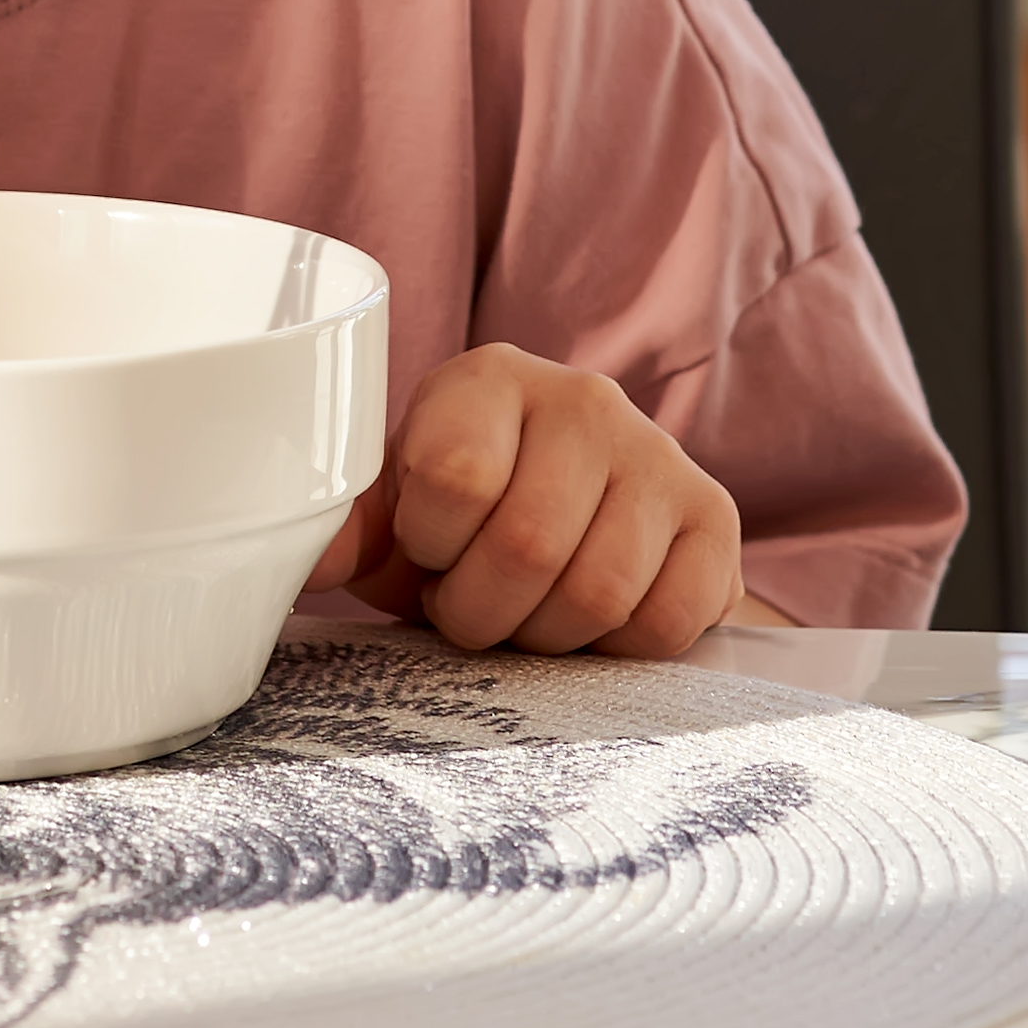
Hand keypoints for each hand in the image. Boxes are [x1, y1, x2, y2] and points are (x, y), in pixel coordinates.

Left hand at [323, 344, 757, 660]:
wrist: (575, 512)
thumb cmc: (465, 517)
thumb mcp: (398, 513)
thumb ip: (351, 533)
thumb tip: (312, 563)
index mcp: (488, 379)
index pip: (454, 476)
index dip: (431, 543)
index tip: (429, 548)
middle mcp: (583, 400)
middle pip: (528, 547)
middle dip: (483, 611)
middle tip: (473, 606)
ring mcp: (659, 455)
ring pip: (598, 593)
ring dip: (546, 635)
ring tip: (528, 610)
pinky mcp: (715, 517)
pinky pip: (666, 622)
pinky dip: (618, 648)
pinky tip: (592, 617)